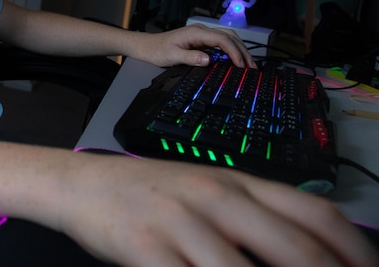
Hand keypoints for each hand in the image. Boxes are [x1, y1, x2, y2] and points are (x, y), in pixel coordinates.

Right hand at [58, 155, 377, 266]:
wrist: (82, 184)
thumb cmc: (151, 193)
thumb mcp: (207, 190)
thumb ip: (255, 214)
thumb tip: (306, 252)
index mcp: (237, 180)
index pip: (315, 212)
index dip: (356, 251)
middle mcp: (216, 197)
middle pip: (294, 246)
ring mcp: (180, 222)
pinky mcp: (144, 248)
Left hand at [137, 23, 255, 68]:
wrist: (146, 46)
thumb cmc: (158, 50)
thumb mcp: (173, 56)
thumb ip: (191, 57)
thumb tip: (209, 60)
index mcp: (196, 33)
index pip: (222, 39)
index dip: (234, 52)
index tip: (242, 65)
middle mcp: (201, 30)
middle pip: (229, 37)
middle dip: (242, 51)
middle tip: (252, 67)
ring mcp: (202, 34)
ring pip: (227, 38)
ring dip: (239, 49)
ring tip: (248, 64)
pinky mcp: (201, 39)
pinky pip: (220, 42)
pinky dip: (231, 49)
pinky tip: (235, 59)